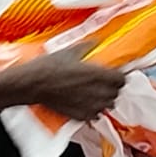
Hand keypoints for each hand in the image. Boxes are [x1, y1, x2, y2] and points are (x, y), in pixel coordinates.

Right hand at [10, 46, 125, 120]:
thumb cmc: (49, 66)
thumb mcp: (70, 51)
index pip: (122, 79)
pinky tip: (86, 102)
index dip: (119, 76)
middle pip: (117, 93)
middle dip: (113, 87)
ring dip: (105, 99)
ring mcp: (89, 106)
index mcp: (97, 74)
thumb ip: (87, 47)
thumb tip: (96, 41)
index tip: (116, 73)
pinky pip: (96, 115)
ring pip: (108, 105)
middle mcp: (96, 92)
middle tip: (105, 81)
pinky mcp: (81, 115)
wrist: (33, 84)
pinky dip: (94, 109)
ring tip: (97, 92)